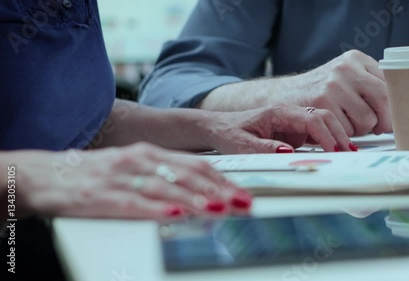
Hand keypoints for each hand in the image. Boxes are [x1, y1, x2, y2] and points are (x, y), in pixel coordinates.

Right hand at [14, 143, 251, 218]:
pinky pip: (132, 203)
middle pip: (186, 174)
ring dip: (194, 199)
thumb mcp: (134, 167)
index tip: (243, 193)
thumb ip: (163, 176)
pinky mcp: (101, 196)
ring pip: (164, 187)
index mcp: (149, 153)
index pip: (194, 164)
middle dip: (218, 189)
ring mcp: (120, 177)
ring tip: (218, 208)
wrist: (45, 174)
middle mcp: (138, 160)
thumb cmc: (95, 174)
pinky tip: (174, 216)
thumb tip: (200, 191)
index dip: (222, 179)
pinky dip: (155, 210)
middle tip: (242, 202)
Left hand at [206, 103, 352, 153]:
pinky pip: (315, 133)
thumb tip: (288, 152)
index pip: (311, 119)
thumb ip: (263, 148)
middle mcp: (289, 113)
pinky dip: (328, 141)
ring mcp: (292, 121)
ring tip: (348, 153)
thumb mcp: (240, 144)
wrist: (218, 127)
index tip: (333, 151)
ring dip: (336, 136)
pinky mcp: (293, 130)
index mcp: (278, 112)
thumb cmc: (228, 132)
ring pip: (323, 123)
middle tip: (348, 153)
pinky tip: (336, 152)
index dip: (325, 135)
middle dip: (338, 134)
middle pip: (323, 117)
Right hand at [278, 50, 390, 135]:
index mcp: (355, 59)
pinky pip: (348, 129)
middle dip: (384, 121)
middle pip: (384, 101)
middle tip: (378, 128)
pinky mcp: (322, 104)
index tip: (391, 116)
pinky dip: (344, 134)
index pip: (390, 83)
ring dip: (361, 129)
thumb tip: (399, 107)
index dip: (394, 105)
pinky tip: (335, 125)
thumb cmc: (319, 91)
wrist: (284, 95)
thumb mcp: (345, 77)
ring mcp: (333, 86)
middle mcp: (345, 69)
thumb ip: (369, 84)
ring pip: (367, 119)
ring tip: (348, 123)